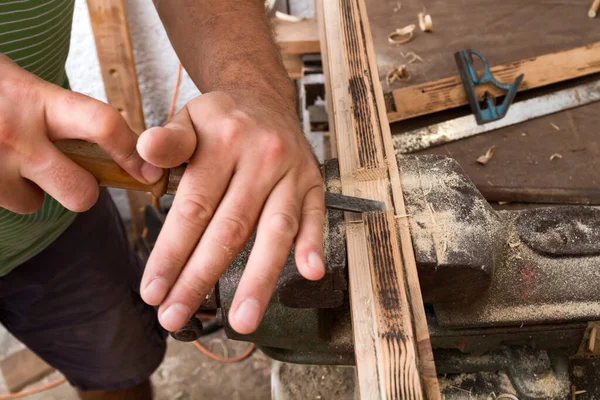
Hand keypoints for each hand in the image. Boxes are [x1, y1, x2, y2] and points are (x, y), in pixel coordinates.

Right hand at [0, 55, 162, 213]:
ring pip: (35, 204)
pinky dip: (5, 191)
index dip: (131, 152)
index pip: (103, 124)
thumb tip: (114, 142)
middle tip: (70, 174)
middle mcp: (14, 134)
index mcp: (36, 99)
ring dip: (32, 190)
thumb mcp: (24, 85)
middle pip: (80, 193)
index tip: (148, 171)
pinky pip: (6, 205)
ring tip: (12, 161)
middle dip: (83, 190)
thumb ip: (62, 113)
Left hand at [138, 91, 325, 333]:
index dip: (171, 254)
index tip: (153, 291)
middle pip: (230, 228)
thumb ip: (168, 142)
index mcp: (222, 142)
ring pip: (275, 231)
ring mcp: (291, 172)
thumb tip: (144, 153)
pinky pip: (316, 216)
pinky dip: (312, 244)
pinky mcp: (313, 182)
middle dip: (201, 278)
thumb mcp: (187, 119)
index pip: (193, 208)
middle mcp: (260, 157)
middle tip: (177, 317)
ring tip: (242, 319)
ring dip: (259, 278)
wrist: (264, 98)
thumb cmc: (220, 119)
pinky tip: (308, 272)